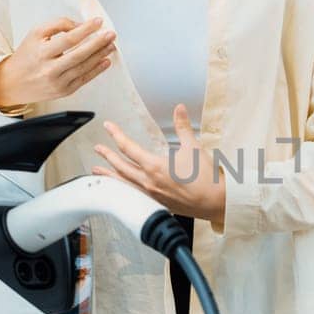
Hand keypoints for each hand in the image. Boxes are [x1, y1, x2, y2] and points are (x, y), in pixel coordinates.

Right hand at [0, 17, 116, 108]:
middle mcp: (49, 69)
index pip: (68, 39)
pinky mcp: (64, 91)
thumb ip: (58, 25)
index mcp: (41, 53)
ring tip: (111, 45)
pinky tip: (105, 61)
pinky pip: (84, 79)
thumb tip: (80, 25)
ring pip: (84, 67)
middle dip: (98, 43)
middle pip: (79, 55)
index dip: (86, 29)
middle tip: (111, 34)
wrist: (13, 83)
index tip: (98, 22)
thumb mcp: (36, 34)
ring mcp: (58, 82)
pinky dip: (97, 70)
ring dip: (100, 55)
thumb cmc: (26, 56)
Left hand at [92, 104, 226, 222]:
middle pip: (121, 167)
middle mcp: (149, 182)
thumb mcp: (194, 147)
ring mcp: (152, 195)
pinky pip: (133, 195)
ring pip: (124, 184)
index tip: (109, 127)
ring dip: (109, 176)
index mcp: (155, 167)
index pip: (128, 148)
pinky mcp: (158, 204)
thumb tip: (179, 109)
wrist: (216, 202)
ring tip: (97, 172)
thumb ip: (183, 127)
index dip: (117, 135)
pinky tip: (121, 188)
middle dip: (108, 156)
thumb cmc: (206, 178)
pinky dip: (122, 189)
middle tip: (98, 148)